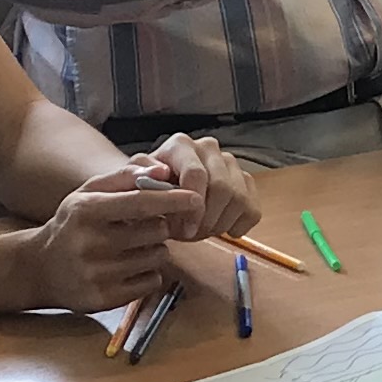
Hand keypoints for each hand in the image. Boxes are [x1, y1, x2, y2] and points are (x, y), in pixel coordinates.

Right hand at [18, 176, 193, 309]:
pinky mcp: (105, 299)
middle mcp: (90, 243)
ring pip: (157, 257)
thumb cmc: (72, 224)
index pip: (140, 203)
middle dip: (159, 226)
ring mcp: (97, 274)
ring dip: (155, 250)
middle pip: (155, 232)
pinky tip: (128, 267)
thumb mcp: (87, 192)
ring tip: (132, 247)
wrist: (40, 268)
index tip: (196, 198)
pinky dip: (148, 273)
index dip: (173, 200)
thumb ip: (125, 176)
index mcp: (86, 211)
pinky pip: (151, 282)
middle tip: (144, 226)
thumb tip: (163, 171)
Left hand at [137, 133, 262, 243]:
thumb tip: (157, 172)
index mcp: (180, 145)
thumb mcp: (129, 184)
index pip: (197, 174)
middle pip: (222, 188)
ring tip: (200, 232)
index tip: (182, 231)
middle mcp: (208, 148)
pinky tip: (222, 230)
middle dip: (207, 220)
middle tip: (190, 236)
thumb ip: (136, 176)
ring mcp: (230, 163)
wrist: (156, 192)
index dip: (193, 208)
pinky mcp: (245, 181)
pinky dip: (239, 225)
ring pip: (240, 199)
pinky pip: (253, 208)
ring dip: (220, 225)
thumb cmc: (143, 190)